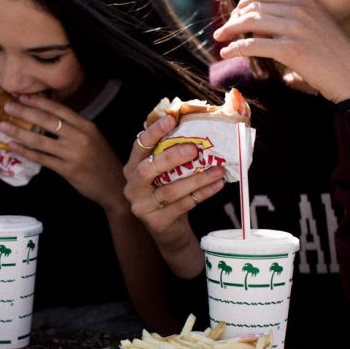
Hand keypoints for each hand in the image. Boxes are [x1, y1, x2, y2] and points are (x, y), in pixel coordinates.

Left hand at [0, 94, 123, 209]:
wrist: (114, 185)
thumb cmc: (101, 160)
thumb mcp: (92, 138)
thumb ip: (73, 127)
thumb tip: (49, 115)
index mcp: (86, 125)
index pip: (59, 109)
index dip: (39, 101)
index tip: (22, 95)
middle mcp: (80, 137)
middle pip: (47, 121)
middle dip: (25, 112)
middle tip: (7, 106)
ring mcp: (73, 154)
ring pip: (41, 140)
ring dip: (20, 132)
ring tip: (3, 126)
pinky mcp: (68, 170)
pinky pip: (42, 159)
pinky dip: (26, 152)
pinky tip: (14, 147)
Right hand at [122, 114, 224, 249]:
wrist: (168, 229)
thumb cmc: (167, 192)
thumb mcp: (164, 173)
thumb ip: (170, 153)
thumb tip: (194, 126)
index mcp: (132, 168)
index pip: (139, 146)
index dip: (153, 132)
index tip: (171, 119)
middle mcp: (132, 187)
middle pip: (147, 170)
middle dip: (171, 157)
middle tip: (194, 149)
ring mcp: (142, 206)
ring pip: (170, 190)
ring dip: (197, 179)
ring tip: (218, 170)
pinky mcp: (157, 222)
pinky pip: (183, 205)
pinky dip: (202, 193)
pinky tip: (217, 185)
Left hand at [213, 0, 349, 101]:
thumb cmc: (331, 57)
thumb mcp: (313, 29)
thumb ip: (289, 22)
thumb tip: (257, 28)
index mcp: (306, 2)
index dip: (245, 3)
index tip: (235, 15)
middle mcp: (301, 10)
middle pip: (255, 6)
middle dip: (234, 17)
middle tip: (223, 30)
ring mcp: (296, 29)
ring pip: (250, 22)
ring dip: (229, 30)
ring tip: (219, 39)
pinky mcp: (290, 50)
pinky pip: (253, 44)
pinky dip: (235, 48)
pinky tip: (226, 53)